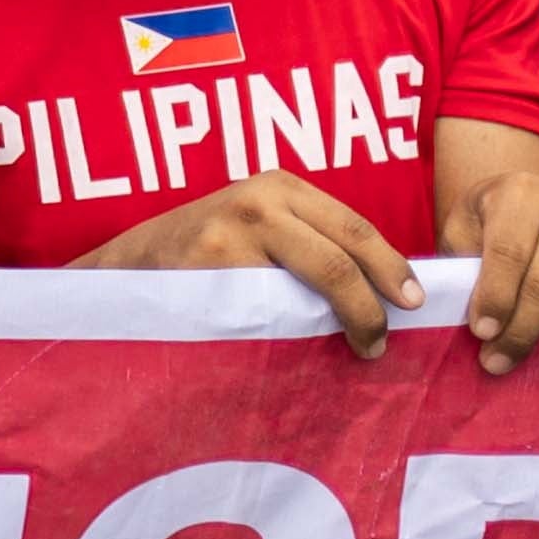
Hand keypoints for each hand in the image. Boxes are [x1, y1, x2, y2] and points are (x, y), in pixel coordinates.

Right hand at [80, 173, 418, 355]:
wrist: (123, 268)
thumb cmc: (202, 255)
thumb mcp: (256, 225)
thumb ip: (307, 239)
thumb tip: (383, 284)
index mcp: (279, 186)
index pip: (355, 228)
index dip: (392, 268)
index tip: (415, 302)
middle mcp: (258, 200)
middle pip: (342, 256)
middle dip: (374, 302)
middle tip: (385, 338)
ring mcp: (231, 235)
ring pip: (315, 281)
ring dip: (346, 321)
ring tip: (360, 347)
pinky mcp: (209, 271)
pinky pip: (270, 311)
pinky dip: (298, 336)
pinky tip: (306, 352)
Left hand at [446, 167, 538, 371]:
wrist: (532, 196)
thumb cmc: (488, 219)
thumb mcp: (462, 229)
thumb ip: (463, 266)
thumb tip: (474, 326)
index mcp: (519, 195)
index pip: (509, 252)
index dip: (496, 296)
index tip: (482, 333)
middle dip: (521, 326)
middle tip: (496, 361)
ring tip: (525, 359)